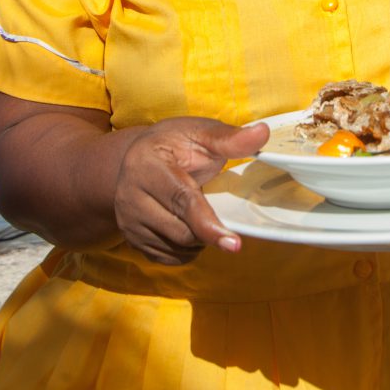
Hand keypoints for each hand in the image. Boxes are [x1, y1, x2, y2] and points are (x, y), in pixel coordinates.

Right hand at [112, 117, 268, 263]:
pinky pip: (169, 257)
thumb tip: (262, 133)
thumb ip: (230, 138)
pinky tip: (188, 225)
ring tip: (200, 210)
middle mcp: (129, 196)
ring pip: (176, 247)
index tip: (234, 243)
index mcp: (146, 165)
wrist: (141, 158)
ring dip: (199, 239)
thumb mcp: (201, 132)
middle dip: (208, 227)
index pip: (181, 201)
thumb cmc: (176, 144)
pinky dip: (187, 248)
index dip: (209, 224)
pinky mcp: (131, 239)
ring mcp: (127, 221)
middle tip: (217, 205)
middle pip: (181, 231)